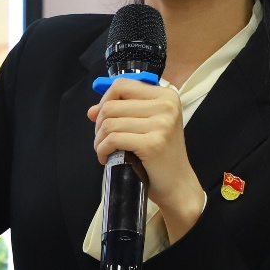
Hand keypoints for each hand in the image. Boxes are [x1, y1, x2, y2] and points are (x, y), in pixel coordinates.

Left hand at [86, 77, 204, 225]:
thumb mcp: (147, 126)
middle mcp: (166, 106)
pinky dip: (103, 150)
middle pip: (112, 105)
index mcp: (166, 95)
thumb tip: (92, 111)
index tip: (102, 117)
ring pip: (110, 123)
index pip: (122, 85)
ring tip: (104, 150)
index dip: (105, 100)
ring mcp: (161, 124)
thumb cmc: (161, 155)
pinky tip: (106, 158)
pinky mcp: (152, 144)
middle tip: (102, 140)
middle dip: (99, 124)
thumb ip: (122, 112)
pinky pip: (113, 139)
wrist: (177, 184)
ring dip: (99, 139)